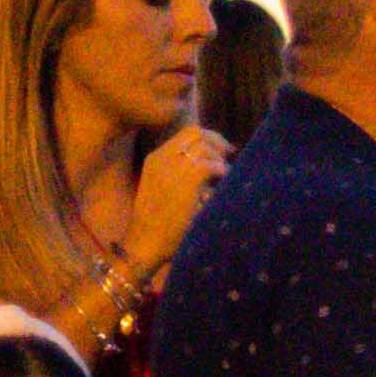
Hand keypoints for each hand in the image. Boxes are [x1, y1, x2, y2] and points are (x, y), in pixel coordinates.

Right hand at [126, 123, 231, 277]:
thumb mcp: (165, 189)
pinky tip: (222, 182)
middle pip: (196, 133)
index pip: (186, 134)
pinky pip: (210, 165)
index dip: (209, 138)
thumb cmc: (159, 224)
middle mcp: (161, 159)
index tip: (223, 149)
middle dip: (218, 142)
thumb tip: (213, 163)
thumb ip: (182, 173)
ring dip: (220, 159)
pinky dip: (221, 171)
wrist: (145, 242)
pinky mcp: (184, 182)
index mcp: (155, 159)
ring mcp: (170, 169)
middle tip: (230, 155)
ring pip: (204, 147)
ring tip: (225, 176)